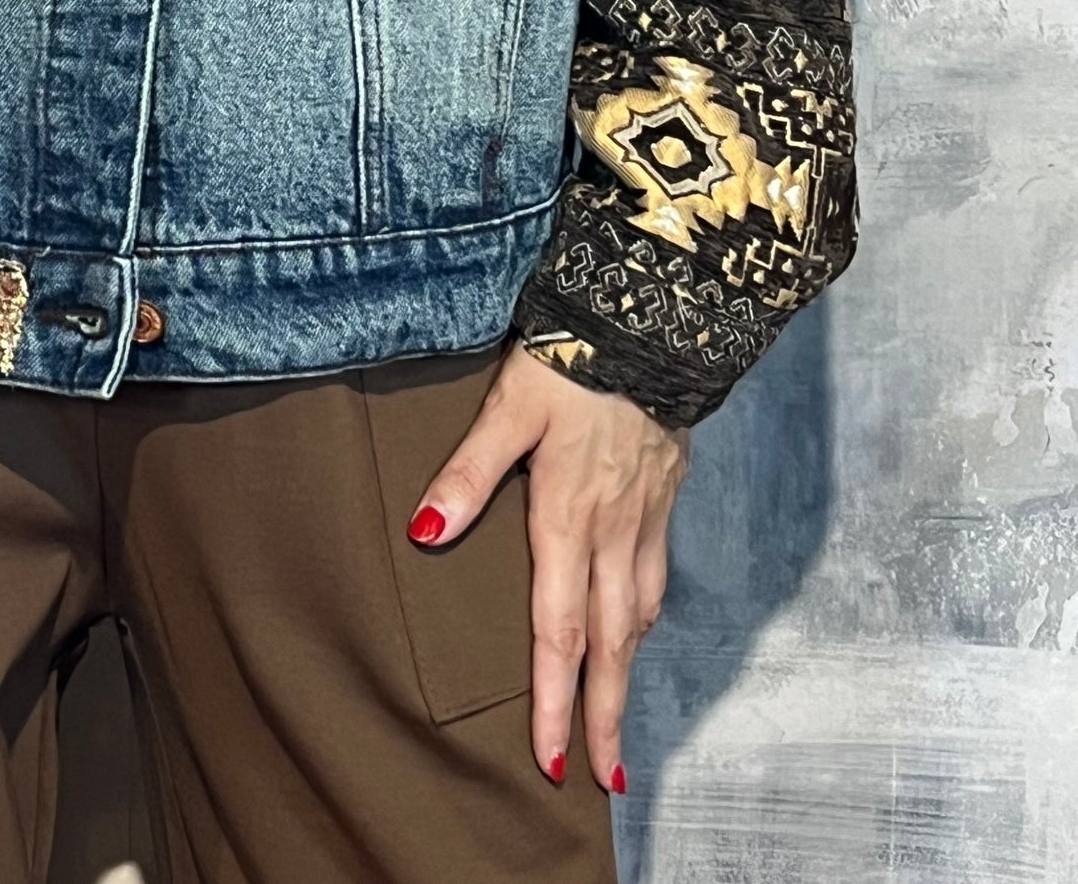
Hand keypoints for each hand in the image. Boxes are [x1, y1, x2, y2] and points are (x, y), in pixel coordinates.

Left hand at [408, 341, 689, 793]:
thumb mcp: (507, 406)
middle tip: (602, 777)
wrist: (653, 314)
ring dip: (628, 672)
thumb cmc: (570, 357)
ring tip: (617, 719)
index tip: (552, 760)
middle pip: (610, 643)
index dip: (556, 700)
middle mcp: (613, 529)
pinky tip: (637, 623)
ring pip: (639, 612)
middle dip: (605, 715)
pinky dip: (646, 614)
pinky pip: (657, 571)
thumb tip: (424, 530)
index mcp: (567, 516)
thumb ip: (468, 472)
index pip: (558, 631)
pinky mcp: (667, 489)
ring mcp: (647, 513)